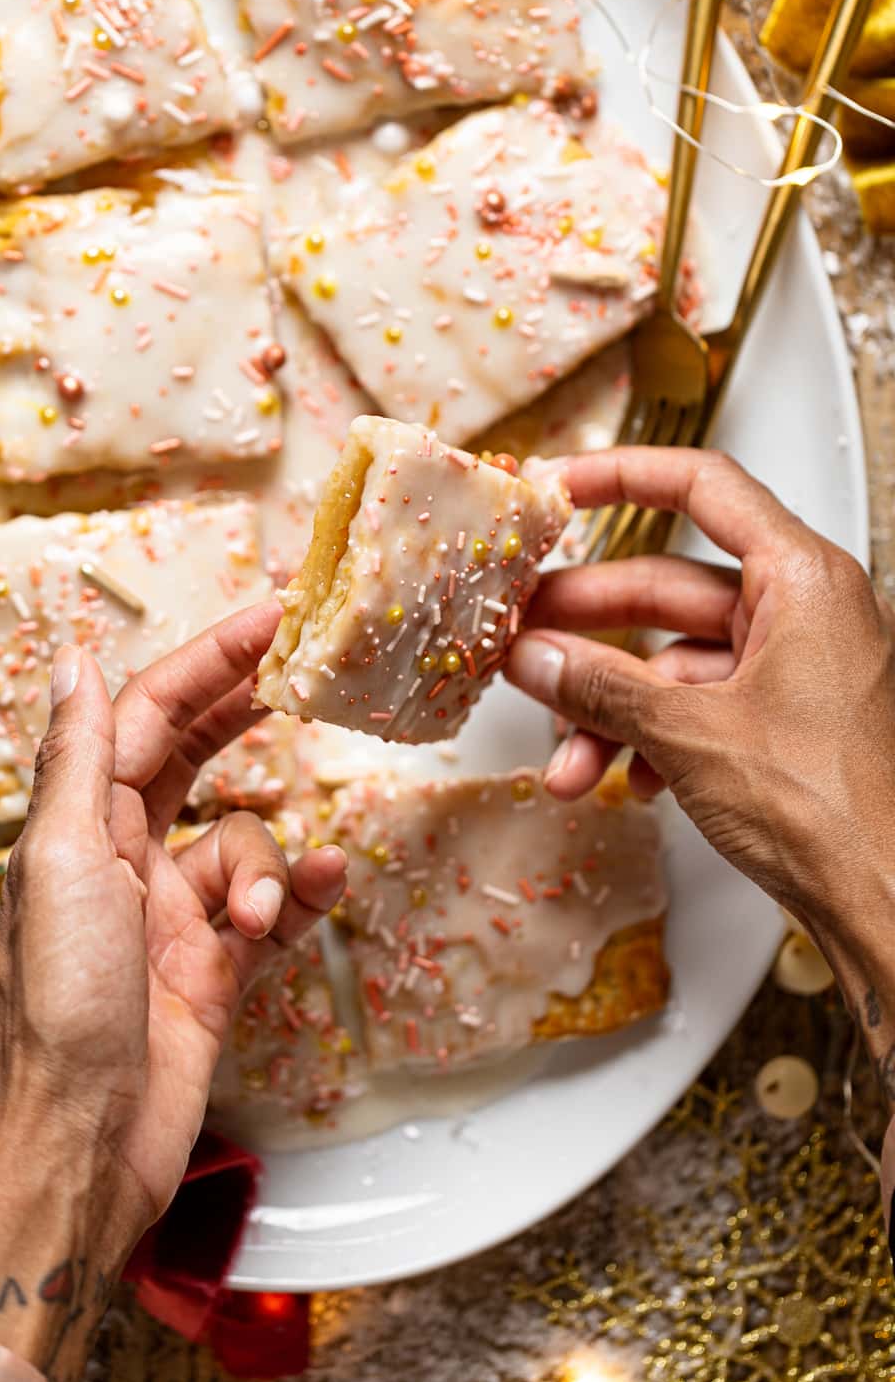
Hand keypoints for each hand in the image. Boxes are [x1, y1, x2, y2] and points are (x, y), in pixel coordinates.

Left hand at [0, 599, 346, 1381]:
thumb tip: (77, 662)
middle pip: (197, 757)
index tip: (271, 616)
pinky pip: (272, 910)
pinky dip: (297, 895)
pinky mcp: (214, 969)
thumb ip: (81, 761)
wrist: (85, 1143)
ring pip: (244, 843)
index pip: (151, 717)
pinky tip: (316, 890)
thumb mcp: (62, 862)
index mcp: (79, 825)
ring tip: (250, 915)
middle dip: (246, 712)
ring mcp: (172, 914)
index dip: (208, 661)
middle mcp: (124, 858)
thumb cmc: (61, 1002)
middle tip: (303, 671)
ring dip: (263, 865)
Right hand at [504, 447, 894, 1099]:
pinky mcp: (789, 720)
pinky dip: (651, 736)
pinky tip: (622, 777)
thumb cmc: (834, 813)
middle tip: (522, 633)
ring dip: (610, 705)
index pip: (702, 487)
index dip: (620, 476)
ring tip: (561, 747)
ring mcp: (800, 667)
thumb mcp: (690, 735)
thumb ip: (600, 686)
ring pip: (677, 659)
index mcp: (803, 580)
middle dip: (588, 624)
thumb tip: (534, 656)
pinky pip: (699, 704)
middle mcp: (806, 611)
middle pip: (671, 584)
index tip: (558, 486)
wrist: (888, 905)